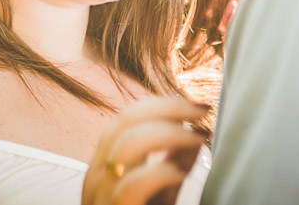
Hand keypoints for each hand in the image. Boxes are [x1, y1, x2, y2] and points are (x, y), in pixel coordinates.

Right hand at [82, 96, 207, 204]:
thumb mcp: (161, 195)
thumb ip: (173, 165)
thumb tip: (195, 134)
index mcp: (103, 167)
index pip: (126, 117)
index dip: (163, 103)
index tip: (197, 105)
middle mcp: (96, 178)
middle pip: (124, 121)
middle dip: (169, 108)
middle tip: (202, 111)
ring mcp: (101, 199)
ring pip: (127, 144)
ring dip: (170, 133)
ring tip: (199, 139)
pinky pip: (134, 184)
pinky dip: (163, 171)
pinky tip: (183, 175)